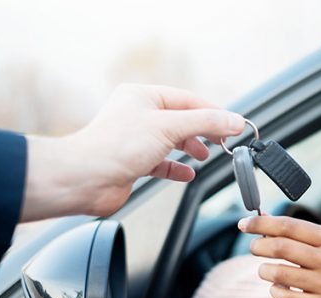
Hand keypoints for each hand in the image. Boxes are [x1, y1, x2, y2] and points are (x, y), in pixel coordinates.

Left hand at [22, 84, 244, 220]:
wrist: (85, 179)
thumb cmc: (116, 146)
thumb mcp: (169, 127)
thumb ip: (205, 123)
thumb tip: (234, 120)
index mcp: (143, 96)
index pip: (188, 100)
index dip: (214, 112)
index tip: (234, 124)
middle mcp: (138, 114)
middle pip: (182, 119)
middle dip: (204, 131)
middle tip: (224, 140)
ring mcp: (135, 139)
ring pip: (172, 140)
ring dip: (191, 148)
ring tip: (206, 155)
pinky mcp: (133, 162)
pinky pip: (162, 162)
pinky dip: (177, 168)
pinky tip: (188, 174)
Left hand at [238, 215, 320, 297]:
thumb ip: (303, 235)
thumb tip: (266, 220)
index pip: (289, 226)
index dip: (261, 224)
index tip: (244, 224)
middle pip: (281, 247)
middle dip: (259, 246)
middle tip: (254, 248)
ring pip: (280, 273)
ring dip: (265, 271)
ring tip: (266, 270)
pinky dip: (276, 291)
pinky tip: (279, 288)